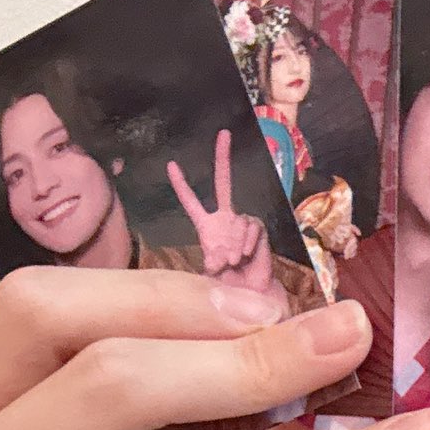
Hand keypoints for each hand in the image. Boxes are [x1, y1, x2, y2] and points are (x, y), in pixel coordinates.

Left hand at [167, 129, 277, 299]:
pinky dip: (247, 243)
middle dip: (223, 158)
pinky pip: (251, 228)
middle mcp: (226, 220)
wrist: (252, 295)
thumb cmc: (228, 285)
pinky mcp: (258, 230)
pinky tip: (247, 256)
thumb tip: (217, 258)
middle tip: (223, 133)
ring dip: (234, 244)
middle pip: (224, 183)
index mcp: (208, 227)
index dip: (182, 185)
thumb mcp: (210, 274)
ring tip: (234, 261)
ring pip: (237, 222)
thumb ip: (210, 264)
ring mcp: (242, 223)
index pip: (192, 202)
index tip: (171, 165)